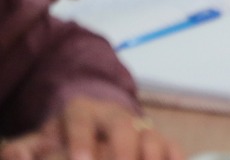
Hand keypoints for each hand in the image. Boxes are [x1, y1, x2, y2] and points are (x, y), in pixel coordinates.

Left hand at [0, 97, 183, 159]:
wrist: (93, 122)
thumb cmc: (62, 138)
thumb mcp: (38, 139)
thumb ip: (22, 149)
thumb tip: (18, 156)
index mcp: (81, 110)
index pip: (81, 121)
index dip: (82, 140)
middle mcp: (114, 114)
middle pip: (122, 126)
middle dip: (122, 150)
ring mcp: (140, 125)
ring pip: (151, 135)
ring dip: (150, 155)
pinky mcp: (159, 139)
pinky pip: (172, 146)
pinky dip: (174, 158)